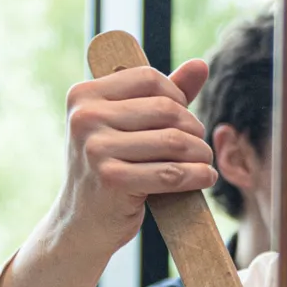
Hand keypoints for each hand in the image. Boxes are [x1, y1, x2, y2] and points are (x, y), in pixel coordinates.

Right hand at [54, 59, 215, 264]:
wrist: (82, 222)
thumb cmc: (112, 168)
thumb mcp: (128, 126)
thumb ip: (163, 95)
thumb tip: (201, 65)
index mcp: (84, 95)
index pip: (149, 79)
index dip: (177, 97)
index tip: (182, 120)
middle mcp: (85, 118)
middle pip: (167, 110)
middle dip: (194, 129)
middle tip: (199, 147)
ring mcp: (96, 149)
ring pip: (174, 142)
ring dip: (201, 154)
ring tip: (204, 163)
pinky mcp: (112, 180)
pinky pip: (172, 173)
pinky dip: (197, 176)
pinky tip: (204, 178)